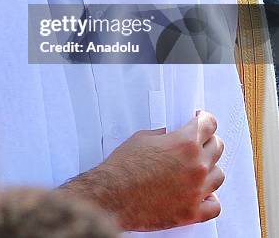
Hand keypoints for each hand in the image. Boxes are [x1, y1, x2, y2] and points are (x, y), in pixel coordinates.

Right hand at [60, 111, 223, 230]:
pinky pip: (215, 205)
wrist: (113, 196)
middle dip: (207, 141)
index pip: (209, 124)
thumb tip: (172, 136)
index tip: (202, 121)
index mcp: (185, 143)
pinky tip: (200, 193)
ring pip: (219, 175)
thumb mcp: (143, 138)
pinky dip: (209, 198)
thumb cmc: (123, 168)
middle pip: (217, 147)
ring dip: (209, 169)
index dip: (205, 119)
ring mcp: (197, 190)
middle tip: (198, 142)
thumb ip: (164, 135)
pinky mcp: (192, 212)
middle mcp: (196, 165)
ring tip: (196, 169)